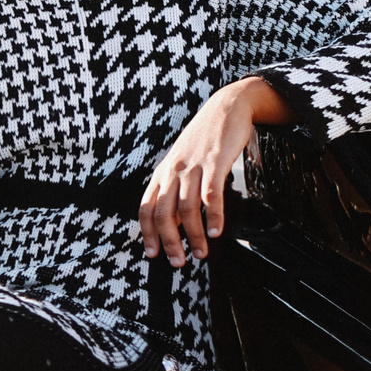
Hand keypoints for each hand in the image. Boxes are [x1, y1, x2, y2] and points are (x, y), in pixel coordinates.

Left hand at [139, 77, 288, 267]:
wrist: (224, 108)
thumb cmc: (203, 140)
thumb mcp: (181, 163)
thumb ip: (175, 191)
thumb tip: (174, 224)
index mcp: (162, 172)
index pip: (146, 207)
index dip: (147, 233)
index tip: (153, 254)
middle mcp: (173, 170)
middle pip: (163, 213)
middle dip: (170, 242)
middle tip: (179, 262)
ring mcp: (193, 166)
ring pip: (187, 207)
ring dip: (193, 235)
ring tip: (202, 252)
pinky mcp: (215, 162)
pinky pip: (211, 194)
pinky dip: (213, 216)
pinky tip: (216, 231)